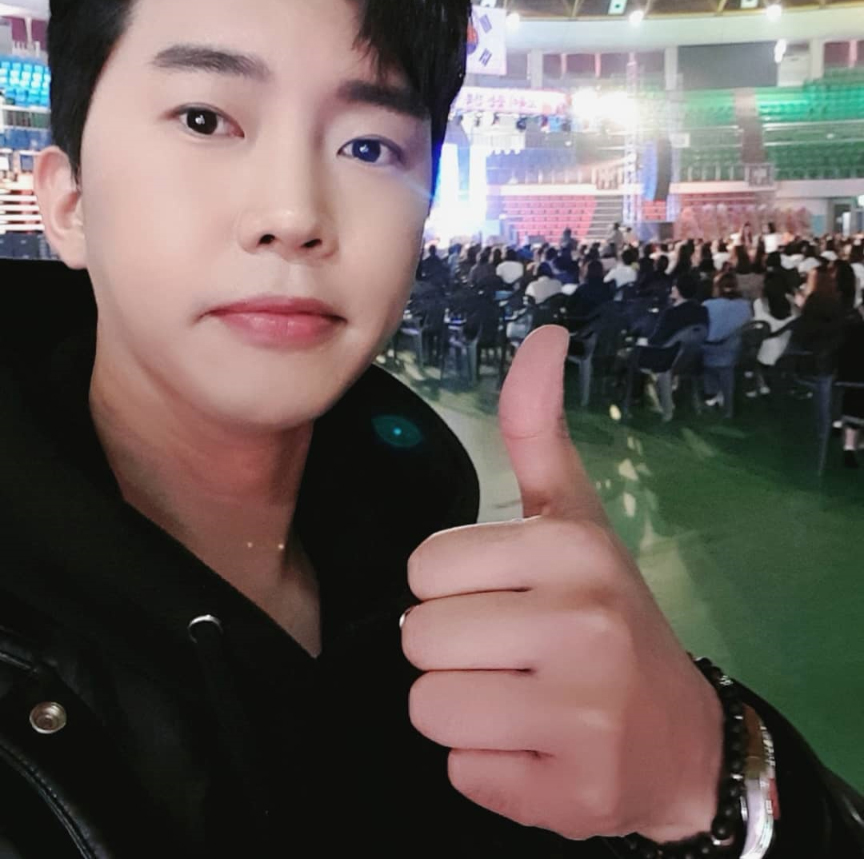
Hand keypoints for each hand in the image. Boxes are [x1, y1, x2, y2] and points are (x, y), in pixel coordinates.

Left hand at [401, 325, 723, 842]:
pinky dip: (489, 768)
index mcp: (569, 548)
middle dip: (451, 651)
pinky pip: (462, 774)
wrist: (678, 735)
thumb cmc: (608, 614)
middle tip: (512, 656)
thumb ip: (538, 429)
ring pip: (428, 708)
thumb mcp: (576, 517)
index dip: (449, 590)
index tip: (501, 599)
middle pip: (417, 638)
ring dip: (463, 712)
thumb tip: (544, 331)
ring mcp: (582, 713)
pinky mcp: (573, 793)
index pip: (422, 569)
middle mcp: (580, 623)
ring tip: (521, 702)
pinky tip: (540, 749)